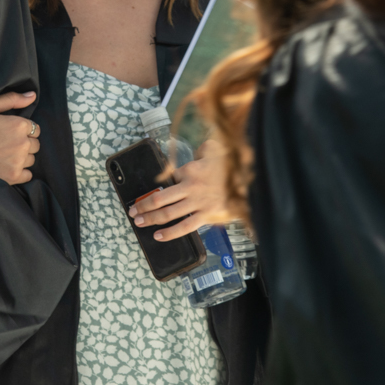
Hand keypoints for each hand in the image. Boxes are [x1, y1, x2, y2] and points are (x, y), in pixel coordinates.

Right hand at [0, 90, 37, 184]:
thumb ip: (11, 99)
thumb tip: (32, 95)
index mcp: (18, 125)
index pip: (35, 128)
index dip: (23, 130)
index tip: (10, 132)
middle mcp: (22, 144)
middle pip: (35, 144)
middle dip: (24, 143)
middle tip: (6, 144)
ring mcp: (19, 162)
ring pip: (31, 159)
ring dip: (22, 157)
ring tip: (3, 155)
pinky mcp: (13, 177)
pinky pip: (28, 174)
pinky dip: (20, 172)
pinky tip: (5, 167)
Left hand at [128, 146, 246, 242]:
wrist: (251, 184)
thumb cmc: (231, 169)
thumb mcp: (215, 150)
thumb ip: (204, 148)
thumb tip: (201, 148)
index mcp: (189, 170)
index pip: (168, 178)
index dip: (160, 184)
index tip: (153, 192)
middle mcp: (190, 187)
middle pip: (159, 198)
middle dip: (142, 205)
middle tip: (132, 210)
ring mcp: (197, 203)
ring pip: (167, 213)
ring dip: (150, 218)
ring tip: (138, 222)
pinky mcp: (206, 216)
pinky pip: (184, 227)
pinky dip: (170, 233)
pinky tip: (158, 236)